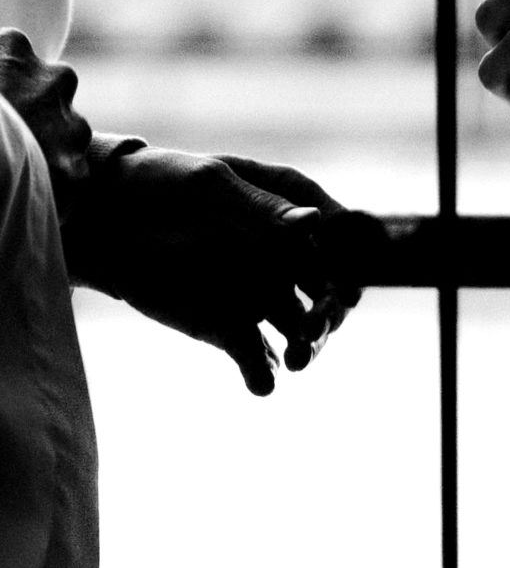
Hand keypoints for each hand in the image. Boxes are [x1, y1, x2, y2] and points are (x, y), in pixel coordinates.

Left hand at [63, 142, 361, 395]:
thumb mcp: (209, 188)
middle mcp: (282, 252)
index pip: (337, 234)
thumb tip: (315, 223)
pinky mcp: (225, 326)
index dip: (350, 259)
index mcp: (288, 206)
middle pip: (325, 287)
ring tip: (295, 360)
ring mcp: (257, 291)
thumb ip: (261, 209)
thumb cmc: (161, 184)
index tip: (348, 283)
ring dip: (304, 347)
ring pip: (296, 327)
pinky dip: (261, 371)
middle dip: (328, 311)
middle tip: (315, 328)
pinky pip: (254, 354)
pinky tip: (261, 383)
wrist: (102, 220)